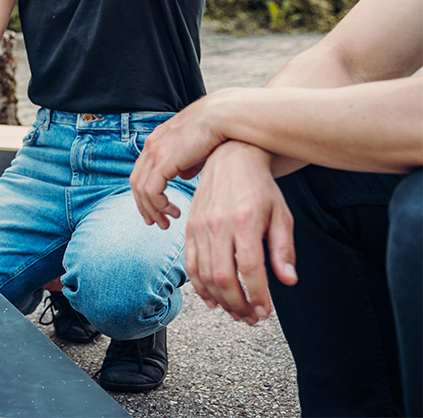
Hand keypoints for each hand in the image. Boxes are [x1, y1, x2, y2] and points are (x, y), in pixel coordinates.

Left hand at [130, 95, 230, 227]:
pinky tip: (174, 212)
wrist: (222, 116)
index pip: (141, 172)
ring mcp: (155, 152)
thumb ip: (187, 162)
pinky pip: (151, 190)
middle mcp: (151, 146)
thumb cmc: (217, 131)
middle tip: (155, 223)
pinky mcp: (163, 160)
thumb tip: (183, 175)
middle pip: (136, 182)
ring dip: (152, 210)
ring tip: (166, 223)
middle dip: (144, 206)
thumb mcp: (197, 150)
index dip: (145, 193)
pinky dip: (159, 205)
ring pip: (141, 189)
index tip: (155, 210)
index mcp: (157, 141)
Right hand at [182, 141, 297, 324]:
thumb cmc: (260, 187)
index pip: (249, 268)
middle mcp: (218, 224)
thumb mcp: (282, 215)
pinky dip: (199, 285)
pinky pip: (190, 262)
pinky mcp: (189, 227)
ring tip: (236, 312)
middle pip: (223, 276)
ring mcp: (199, 226)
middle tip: (251, 318)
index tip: (266, 312)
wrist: (230, 158)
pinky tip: (212, 299)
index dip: (257, 295)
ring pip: (204, 273)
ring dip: (220, 299)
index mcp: (245, 221)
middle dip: (238, 304)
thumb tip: (288, 280)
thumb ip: (283, 249)